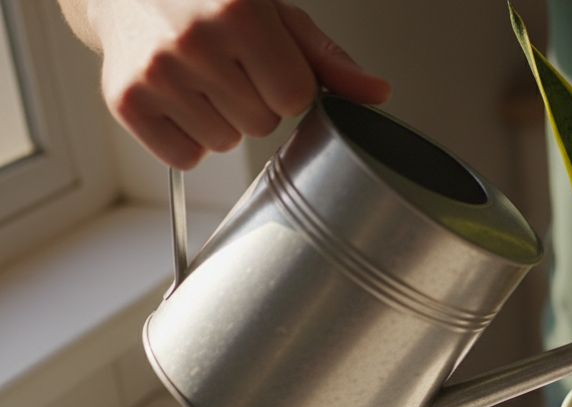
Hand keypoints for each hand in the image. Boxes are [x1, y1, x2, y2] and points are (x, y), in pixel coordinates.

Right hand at [85, 0, 389, 168]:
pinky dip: (188, 137)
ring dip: (221, 120)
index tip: (267, 65)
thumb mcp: (275, 15)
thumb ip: (327, 60)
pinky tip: (179, 98)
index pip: (296, 97)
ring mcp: (155, 74)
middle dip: (254, 102)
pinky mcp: (126, 101)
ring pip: (224, 144)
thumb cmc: (208, 0)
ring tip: (201, 78)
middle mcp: (193, 41)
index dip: (288, 87)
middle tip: (228, 67)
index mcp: (239, 12)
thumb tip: (377, 94)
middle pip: (261, 124)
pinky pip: (185, 157)